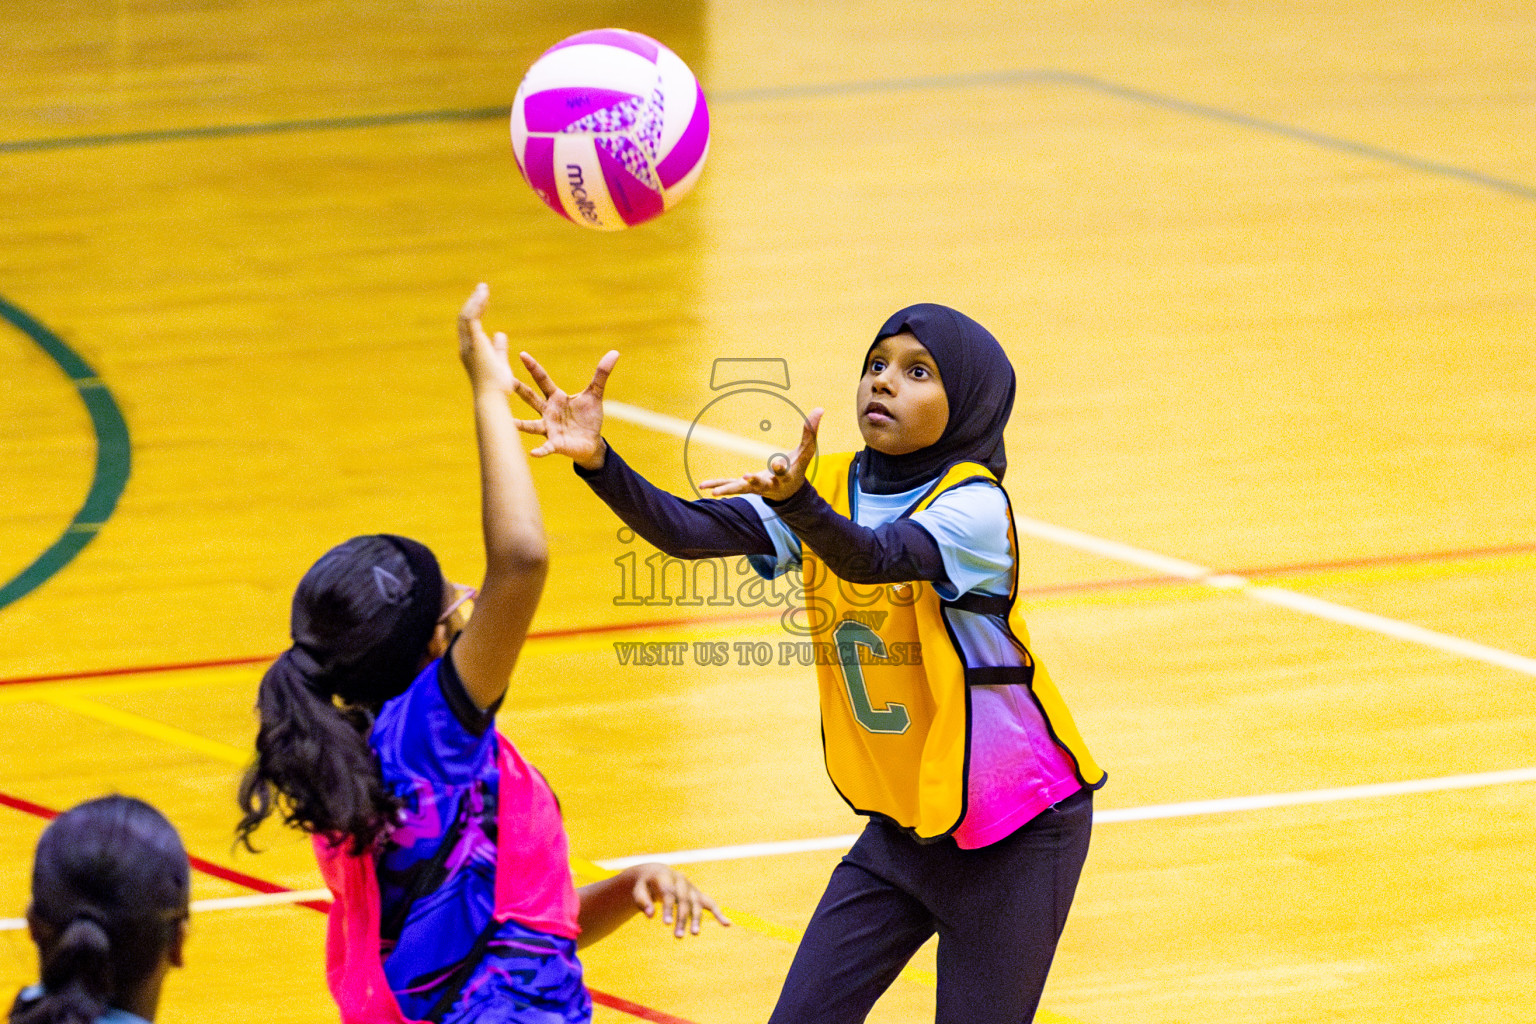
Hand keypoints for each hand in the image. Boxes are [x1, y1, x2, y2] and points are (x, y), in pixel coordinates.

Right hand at [458, 283, 514, 395]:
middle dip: (473, 304)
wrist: (493, 398)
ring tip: (483, 288)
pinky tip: (484, 294)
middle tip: (482, 290)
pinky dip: (476, 304)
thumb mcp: (500, 363)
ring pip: (466, 316)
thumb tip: (500, 334)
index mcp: (471, 352)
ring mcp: (468, 345)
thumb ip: (499, 348)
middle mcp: (466, 347)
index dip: (475, 313)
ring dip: (475, 301)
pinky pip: (471, 317)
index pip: (470, 328)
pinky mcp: (474, 342)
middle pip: (464, 320)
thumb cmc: (497, 387)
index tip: (483, 301)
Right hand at [511, 350, 617, 469]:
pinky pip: (546, 447)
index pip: (543, 380)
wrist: (591, 442)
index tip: (522, 354)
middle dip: (518, 389)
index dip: (533, 367)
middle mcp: (548, 412)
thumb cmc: (588, 417)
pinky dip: (540, 450)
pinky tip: (533, 453)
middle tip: (502, 381)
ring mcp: (549, 428)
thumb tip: (614, 353)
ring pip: (531, 424)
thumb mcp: (595, 394)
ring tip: (508, 422)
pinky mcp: (555, 444)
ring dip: (520, 424)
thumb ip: (601, 374)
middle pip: (530, 398)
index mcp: (556, 398)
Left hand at [628, 863, 729, 937]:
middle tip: (678, 936)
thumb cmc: (645, 885)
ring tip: (694, 934)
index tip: (666, 924)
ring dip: (696, 919)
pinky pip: (710, 903)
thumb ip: (642, 901)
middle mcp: (681, 881)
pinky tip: (727, 924)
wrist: (656, 873)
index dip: (668, 909)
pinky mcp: (697, 894)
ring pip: (696, 903)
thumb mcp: (638, 890)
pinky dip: (719, 913)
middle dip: (682, 918)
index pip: (670, 894)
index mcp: (666, 877)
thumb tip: (650, 915)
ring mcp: (691, 888)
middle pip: (684, 901)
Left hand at [699, 408, 822, 502]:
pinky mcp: (746, 487)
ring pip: (742, 489)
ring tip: (714, 493)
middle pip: (762, 483)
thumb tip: (820, 408)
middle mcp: (770, 484)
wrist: (789, 491)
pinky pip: (730, 485)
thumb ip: (811, 431)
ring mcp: (756, 487)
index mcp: (785, 475)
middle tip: (746, 477)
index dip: (780, 467)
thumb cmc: (797, 467)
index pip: (784, 471)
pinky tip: (703, 486)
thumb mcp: (806, 451)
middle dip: (754, 480)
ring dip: (729, 489)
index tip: (777, 463)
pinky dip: (718, 485)